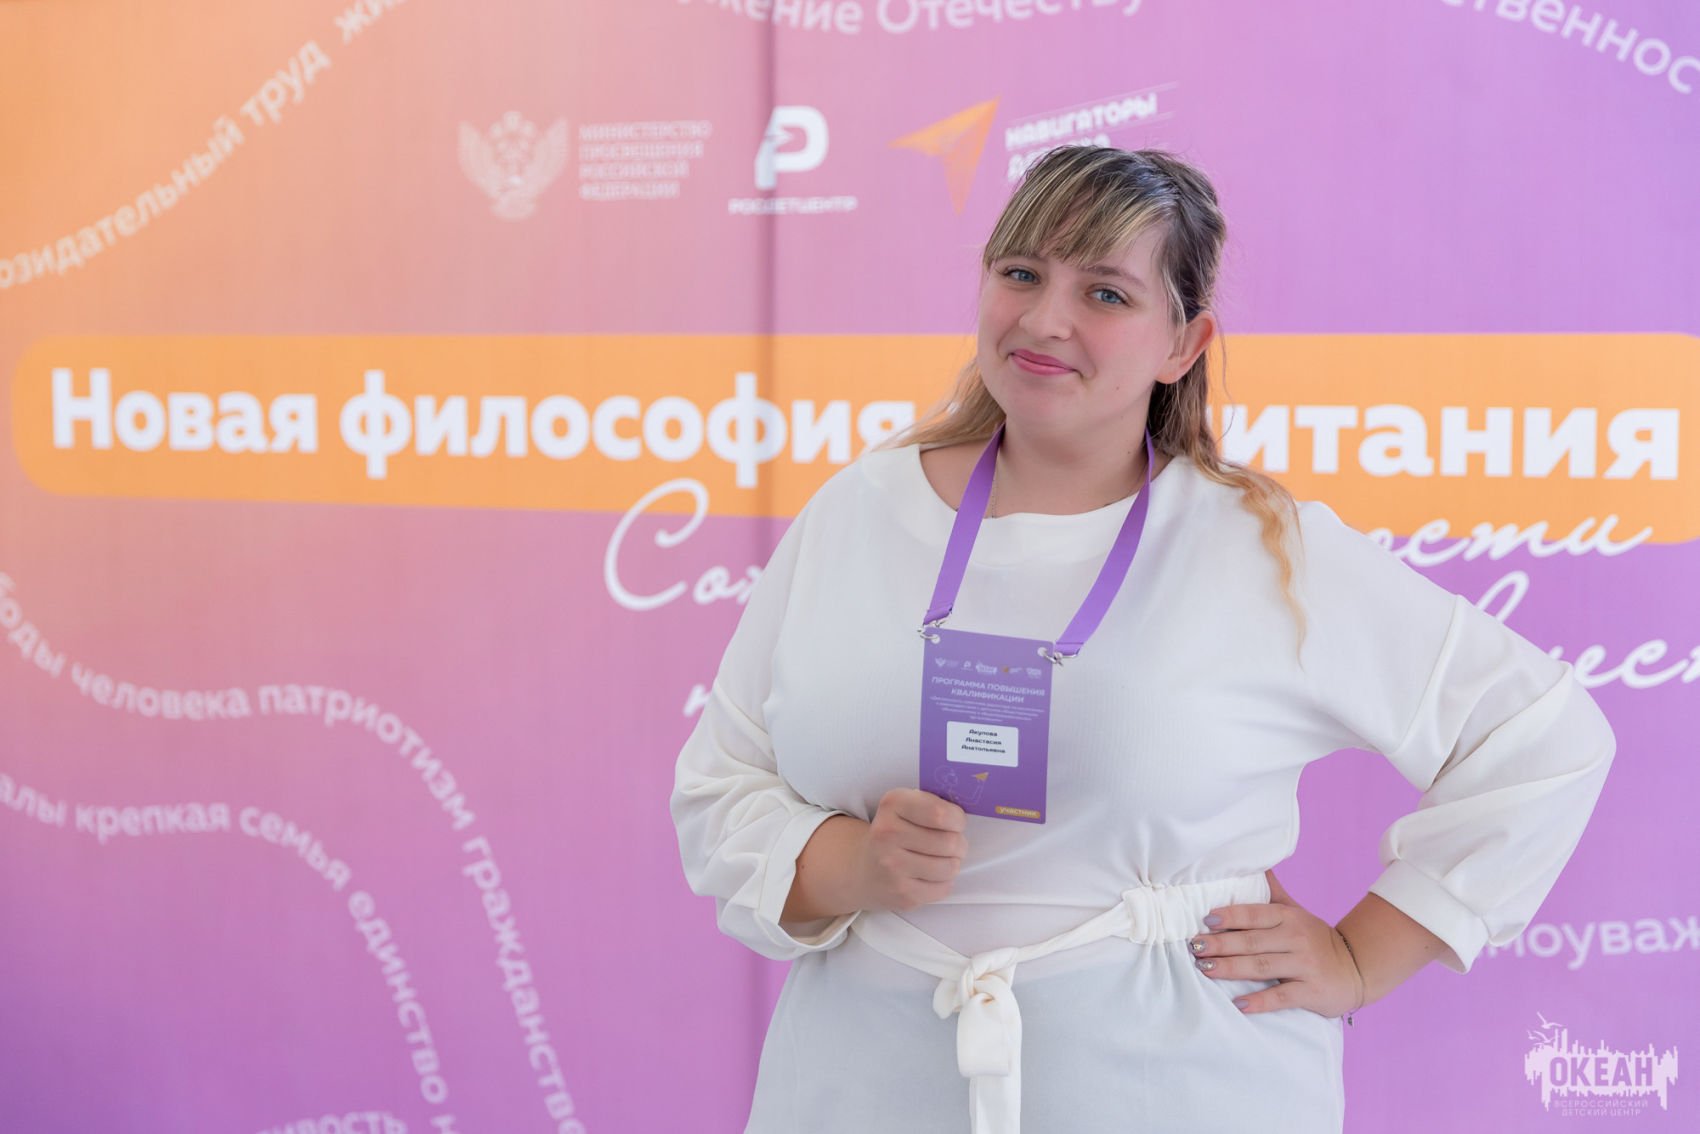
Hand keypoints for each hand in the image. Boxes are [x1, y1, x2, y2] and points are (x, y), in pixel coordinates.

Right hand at [852, 788, 967, 911]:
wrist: (863, 870)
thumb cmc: (896, 833)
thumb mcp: (905, 806)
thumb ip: (932, 803)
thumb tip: (965, 812)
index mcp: (892, 805)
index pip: (940, 813)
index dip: (957, 819)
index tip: (955, 823)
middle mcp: (887, 834)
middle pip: (950, 842)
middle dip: (959, 843)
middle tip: (951, 844)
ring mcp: (893, 867)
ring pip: (950, 867)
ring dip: (952, 863)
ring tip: (940, 859)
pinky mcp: (902, 894)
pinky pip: (944, 888)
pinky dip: (944, 882)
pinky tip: (930, 876)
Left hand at [1187, 870, 1364, 1018]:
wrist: (1358, 968)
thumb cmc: (1316, 939)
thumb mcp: (1296, 912)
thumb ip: (1273, 891)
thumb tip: (1255, 862)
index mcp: (1289, 918)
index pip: (1255, 914)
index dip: (1230, 916)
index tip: (1206, 920)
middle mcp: (1296, 939)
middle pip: (1252, 941)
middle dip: (1221, 944)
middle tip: (1194, 947)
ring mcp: (1305, 966)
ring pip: (1262, 967)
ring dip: (1232, 968)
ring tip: (1205, 969)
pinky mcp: (1312, 992)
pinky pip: (1282, 997)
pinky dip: (1260, 1001)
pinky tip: (1239, 1004)